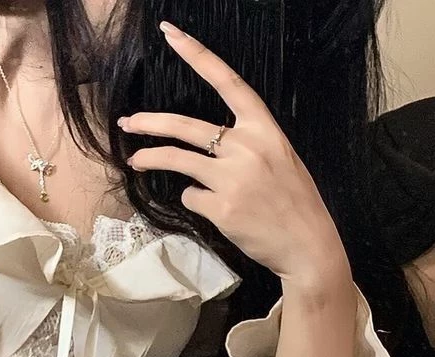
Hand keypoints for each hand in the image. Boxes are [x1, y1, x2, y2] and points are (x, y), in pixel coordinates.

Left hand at [120, 24, 347, 282]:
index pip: (226, 81)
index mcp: (264, 129)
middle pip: (185, 126)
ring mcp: (231, 179)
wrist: (307, 244)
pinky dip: (195, 201)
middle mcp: (246, 147)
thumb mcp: (279, 158)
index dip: (196, 55)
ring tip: (135, 160)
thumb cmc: (293, 202)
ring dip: (150, 158)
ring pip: (177, 161)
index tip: (170, 34)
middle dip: (149, 122)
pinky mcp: (220, 208)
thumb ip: (246, 145)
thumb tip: (207, 147)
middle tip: (127, 122)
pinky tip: (214, 210)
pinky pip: (191, 198)